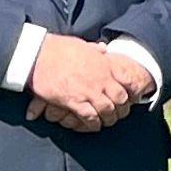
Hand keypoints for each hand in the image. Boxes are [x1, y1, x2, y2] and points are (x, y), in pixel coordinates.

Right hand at [24, 35, 138, 133]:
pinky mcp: (74, 101)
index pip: (128, 79)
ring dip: (109, 118)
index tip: (133, 96)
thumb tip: (103, 48)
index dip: (133, 90)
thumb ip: (95, 49)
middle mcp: (101, 79)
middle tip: (120, 113)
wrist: (37, 54)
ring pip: (107, 110)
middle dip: (122, 108)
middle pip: (121, 99)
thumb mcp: (82, 45)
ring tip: (107, 122)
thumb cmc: (57, 47)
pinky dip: (93, 123)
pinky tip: (94, 125)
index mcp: (105, 64)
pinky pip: (90, 117)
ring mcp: (88, 91)